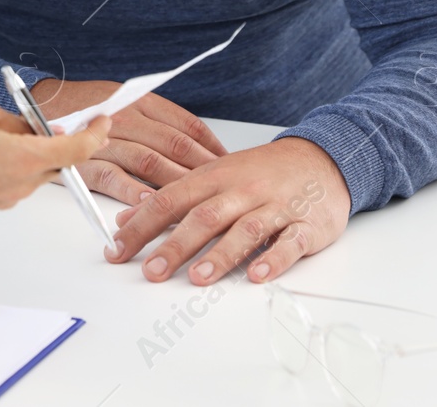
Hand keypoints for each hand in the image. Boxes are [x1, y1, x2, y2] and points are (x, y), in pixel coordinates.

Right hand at [0, 103, 110, 208]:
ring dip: (34, 151)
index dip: (96, 134)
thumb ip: (16, 121)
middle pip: (59, 161)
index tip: (103, 121)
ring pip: (39, 170)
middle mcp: (22, 181)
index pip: (77, 149)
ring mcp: (10, 195)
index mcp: (23, 157)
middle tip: (48, 121)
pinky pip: (20, 179)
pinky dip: (18, 163)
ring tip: (5, 131)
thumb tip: (33, 127)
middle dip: (60, 141)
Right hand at [29, 77, 226, 204]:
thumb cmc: (85, 103)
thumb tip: (194, 144)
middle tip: (224, 190)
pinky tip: (151, 206)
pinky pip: (114, 178)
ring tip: (199, 204)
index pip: (186, 125)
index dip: (211, 147)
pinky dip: (133, 193)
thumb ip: (156, 118)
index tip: (229, 165)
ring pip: (150, 162)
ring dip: (177, 184)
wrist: (41, 102)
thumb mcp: (125, 97)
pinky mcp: (85, 160)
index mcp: (140, 101)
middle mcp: (126, 117)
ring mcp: (105, 139)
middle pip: (174, 145)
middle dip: (203, 170)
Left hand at [105, 136, 350, 284]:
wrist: (320, 159)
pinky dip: (274, 259)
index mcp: (213, 178)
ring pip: (246, 229)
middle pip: (204, 217)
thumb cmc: (260, 172)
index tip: (116, 249)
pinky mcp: (306, 225)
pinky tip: (257, 275)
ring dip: (221, 254)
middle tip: (152, 271)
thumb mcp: (211, 177)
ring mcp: (275, 207)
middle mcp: (241, 191)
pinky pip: (290, 243)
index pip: (169, 200)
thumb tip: (126, 220)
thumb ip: (171, 199)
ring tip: (199, 277)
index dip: (141, 226)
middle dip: (175, 245)